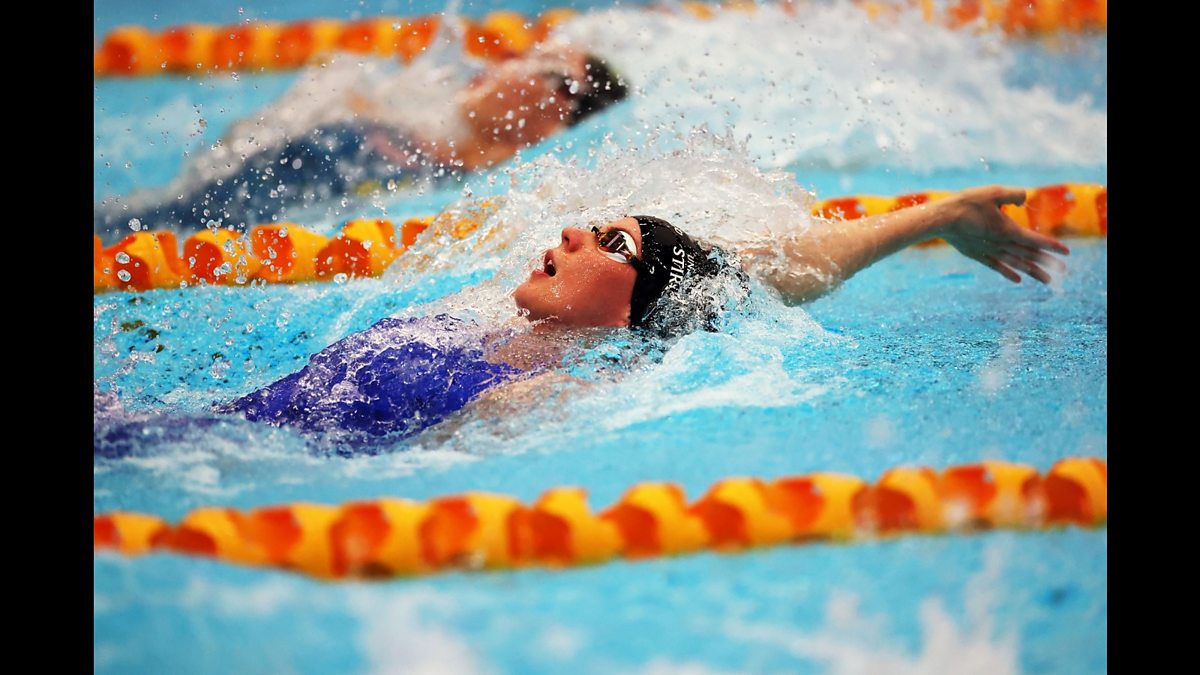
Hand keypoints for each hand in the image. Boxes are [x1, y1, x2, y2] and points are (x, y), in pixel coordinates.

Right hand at [939, 186, 1069, 283]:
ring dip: (1033, 271)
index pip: (1035, 240)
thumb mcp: (994, 192)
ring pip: (1016, 264)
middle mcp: (1001, 244)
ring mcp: (990, 251)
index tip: (1066, 252)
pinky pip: (997, 267)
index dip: (1052, 246)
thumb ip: (1013, 195)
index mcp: (1008, 230)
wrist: (943, 219)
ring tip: (1047, 280)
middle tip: (1063, 271)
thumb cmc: (968, 203)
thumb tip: (1023, 199)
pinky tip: (1018, 279)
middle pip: (1028, 255)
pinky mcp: (978, 254)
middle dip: (1047, 262)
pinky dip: (1009, 273)